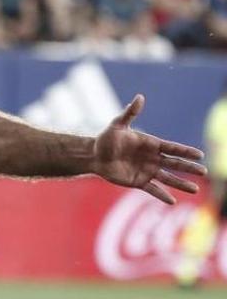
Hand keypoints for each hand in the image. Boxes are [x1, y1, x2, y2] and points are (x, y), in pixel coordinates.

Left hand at [91, 94, 206, 203]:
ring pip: (167, 178)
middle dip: (188, 168)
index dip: (185, 151)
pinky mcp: (138, 181)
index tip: (200, 155)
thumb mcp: (117, 125)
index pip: (172, 148)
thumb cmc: (105, 139)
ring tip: (195, 190)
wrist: (93, 155)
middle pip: (174, 164)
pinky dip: (162, 195)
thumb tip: (140, 97)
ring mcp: (146, 171)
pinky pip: (153, 189)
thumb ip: (130, 113)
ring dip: (181, 184)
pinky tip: (172, 201)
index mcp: (150, 144)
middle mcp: (152, 158)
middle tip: (204, 172)